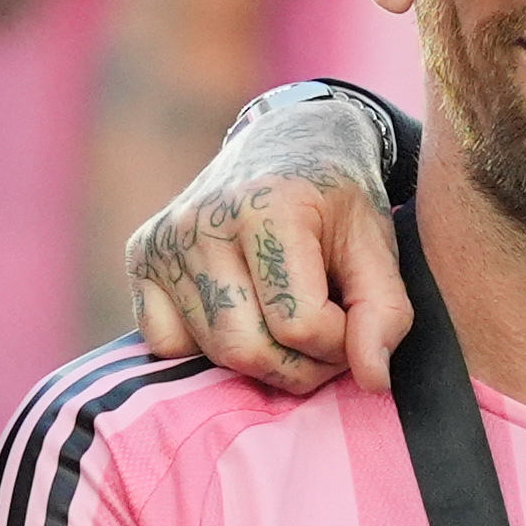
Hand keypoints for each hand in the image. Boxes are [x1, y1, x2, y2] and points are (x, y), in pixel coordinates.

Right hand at [125, 98, 408, 392]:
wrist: (290, 143)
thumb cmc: (338, 200)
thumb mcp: (378, 245)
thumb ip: (384, 312)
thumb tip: (374, 383)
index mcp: (268, 207)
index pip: (299, 325)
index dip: (339, 342)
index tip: (356, 320)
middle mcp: (202, 221)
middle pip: (247, 349)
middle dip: (301, 364)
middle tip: (328, 337)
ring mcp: (163, 241)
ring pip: (211, 353)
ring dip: (263, 359)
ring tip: (292, 321)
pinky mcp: (140, 258)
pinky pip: (167, 344)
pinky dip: (208, 347)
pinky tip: (244, 310)